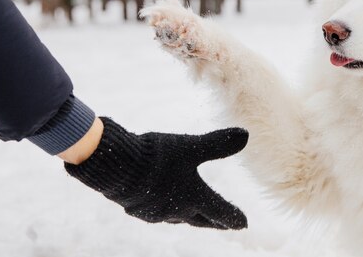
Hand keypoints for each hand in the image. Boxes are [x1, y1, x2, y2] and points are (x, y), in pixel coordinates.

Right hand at [64, 117, 248, 229]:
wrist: (116, 168)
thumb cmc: (157, 158)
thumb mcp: (191, 147)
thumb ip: (218, 144)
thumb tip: (246, 136)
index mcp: (194, 198)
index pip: (220, 211)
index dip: (233, 216)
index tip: (244, 223)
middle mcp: (177, 211)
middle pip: (201, 220)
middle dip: (214, 222)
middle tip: (225, 226)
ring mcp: (156, 213)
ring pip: (179, 219)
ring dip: (191, 218)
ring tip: (196, 216)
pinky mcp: (138, 209)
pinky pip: (159, 214)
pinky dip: (168, 211)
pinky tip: (163, 206)